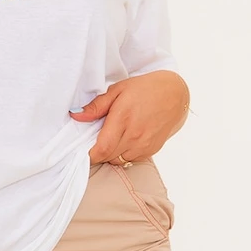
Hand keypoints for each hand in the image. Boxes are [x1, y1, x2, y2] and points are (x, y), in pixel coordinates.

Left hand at [69, 70, 189, 164]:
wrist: (174, 94)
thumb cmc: (144, 89)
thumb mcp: (117, 90)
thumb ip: (96, 106)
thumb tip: (76, 116)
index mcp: (123, 119)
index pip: (101, 149)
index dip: (89, 154)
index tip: (83, 149)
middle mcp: (135, 135)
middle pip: (108, 157)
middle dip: (98, 152)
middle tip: (96, 139)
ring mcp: (145, 144)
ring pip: (119, 161)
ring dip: (111, 154)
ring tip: (112, 138)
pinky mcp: (152, 150)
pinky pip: (131, 160)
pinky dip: (124, 154)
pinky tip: (125, 139)